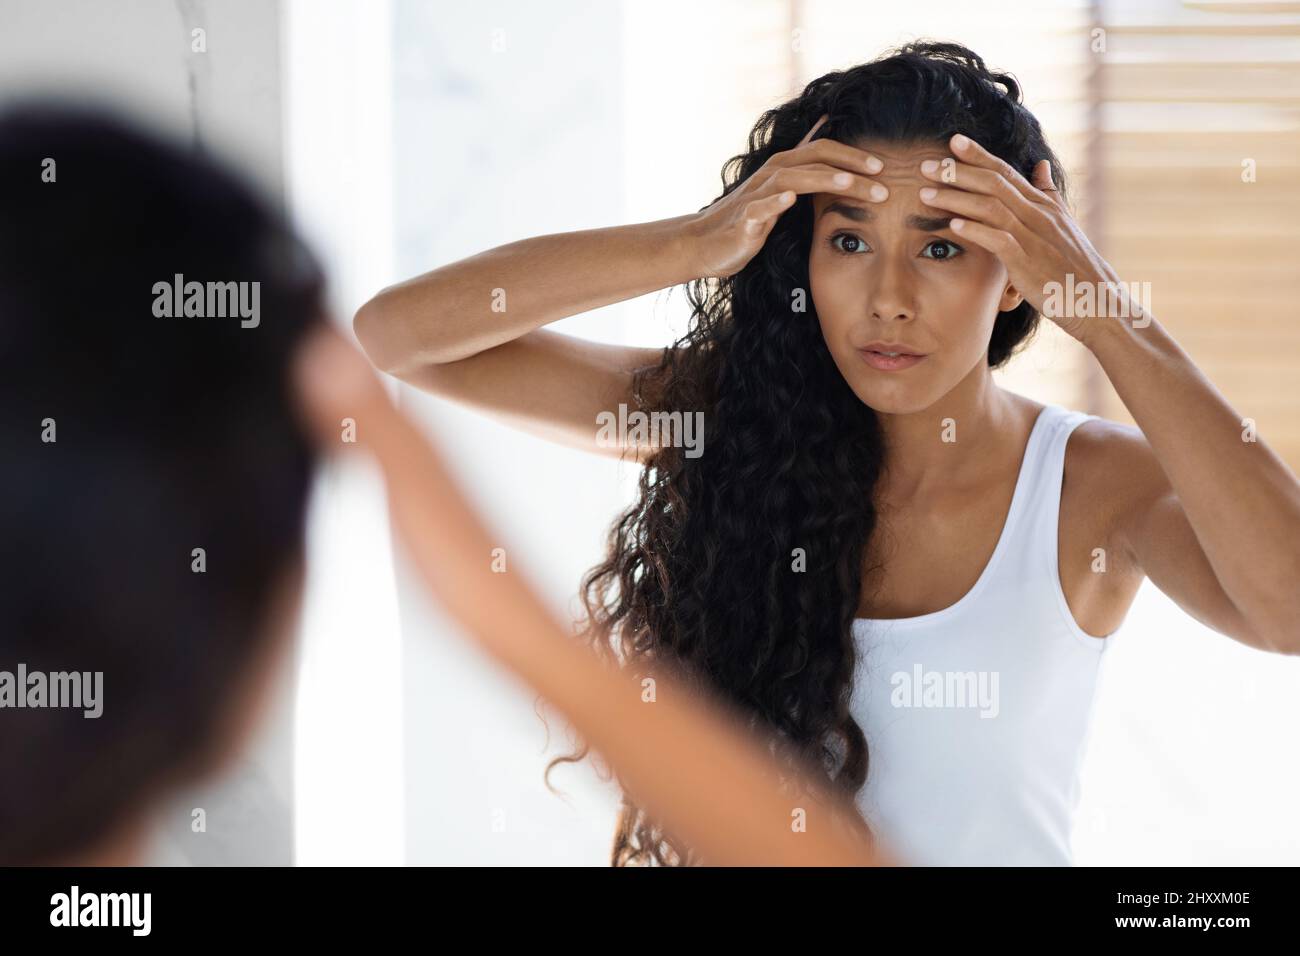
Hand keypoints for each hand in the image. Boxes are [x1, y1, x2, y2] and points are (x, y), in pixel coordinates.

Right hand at [685, 114, 888, 278]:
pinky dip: (774, 202)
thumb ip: (805, 164)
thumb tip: (824, 127)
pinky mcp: (744, 219)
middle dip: (850, 166)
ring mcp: (756, 195)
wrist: (707, 244)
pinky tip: (790, 200)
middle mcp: (771, 174)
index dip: (855, 155)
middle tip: (883, 177)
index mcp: (785, 167)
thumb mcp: (781, 189)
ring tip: (849, 183)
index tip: (886, 167)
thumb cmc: (749, 218)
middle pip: (815, 160)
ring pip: (792, 179)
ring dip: (822, 179)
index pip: (824, 150)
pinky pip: (759, 208)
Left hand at [917, 134, 1135, 345]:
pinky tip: (952, 225)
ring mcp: (1034, 237)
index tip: (953, 139)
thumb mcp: (1063, 224)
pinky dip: (975, 231)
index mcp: (1042, 204)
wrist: (1098, 301)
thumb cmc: (1075, 267)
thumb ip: (1048, 194)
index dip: (980, 155)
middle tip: (924, 164)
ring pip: (991, 207)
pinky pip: (999, 241)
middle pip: (994, 183)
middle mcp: (1037, 214)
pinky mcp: (1028, 263)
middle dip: (958, 171)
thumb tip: (1040, 165)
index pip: (1007, 172)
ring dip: (956, 198)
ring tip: (925, 192)